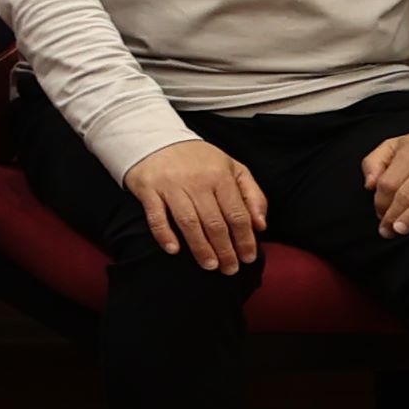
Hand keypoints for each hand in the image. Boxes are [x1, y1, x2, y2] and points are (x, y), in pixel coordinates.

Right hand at [124, 134, 269, 274]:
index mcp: (220, 175)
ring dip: (201, 248)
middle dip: (225, 250)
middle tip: (230, 269)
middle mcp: (197, 181)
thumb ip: (252, 195)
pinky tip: (174, 250)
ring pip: (189, 222)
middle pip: (215, 222)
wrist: (154, 138)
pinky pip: (156, 216)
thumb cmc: (198, 160)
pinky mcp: (148, 189)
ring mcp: (171, 185)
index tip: (248, 258)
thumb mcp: (232, 168)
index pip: (237, 214)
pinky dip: (164, 234)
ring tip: (210, 266)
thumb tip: (260, 225)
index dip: (245, 239)